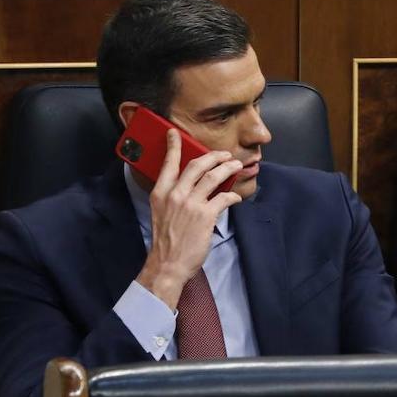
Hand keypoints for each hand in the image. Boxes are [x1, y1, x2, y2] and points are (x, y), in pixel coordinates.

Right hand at [135, 129, 242, 308]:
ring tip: (236, 166)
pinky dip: (232, 195)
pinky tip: (235, 197)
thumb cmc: (165, 240)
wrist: (167, 263)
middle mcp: (175, 194)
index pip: (168, 163)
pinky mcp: (205, 216)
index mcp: (160, 193)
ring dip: (228, 169)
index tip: (174, 133)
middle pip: (197, 165)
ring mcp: (191, 204)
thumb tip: (186, 186)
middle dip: (213, 156)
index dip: (173, 146)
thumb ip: (170, 196)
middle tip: (224, 154)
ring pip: (213, 177)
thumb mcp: (160, 212)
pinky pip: (224, 198)